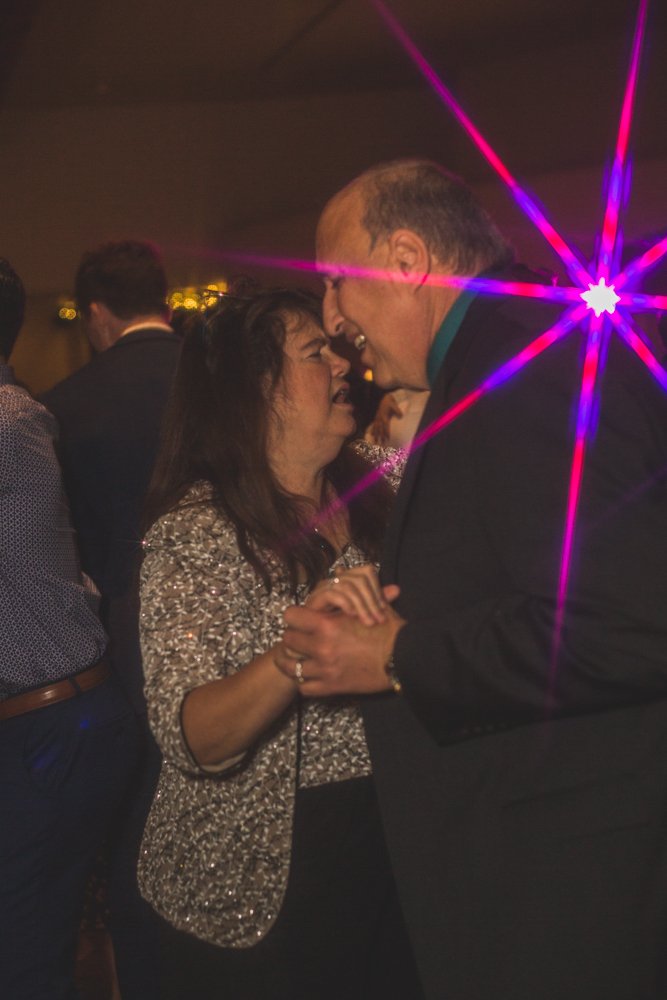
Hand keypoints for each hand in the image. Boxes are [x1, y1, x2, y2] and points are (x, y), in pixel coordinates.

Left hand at [274, 602, 404, 696]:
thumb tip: (339, 570)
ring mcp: (325, 668)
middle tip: (300, 640)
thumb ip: (349, 591)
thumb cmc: (389, 630)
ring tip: (298, 660)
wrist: (405, 659)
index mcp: (327, 624)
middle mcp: (321, 646)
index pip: (290, 616)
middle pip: (287, 641)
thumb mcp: (369, 606)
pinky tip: (312, 677)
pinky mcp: (332, 687)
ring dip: (293, 662)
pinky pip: (305, 688)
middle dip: (293, 639)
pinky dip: (306, 683)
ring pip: (291, 667)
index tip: (300, 620)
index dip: (294, 616)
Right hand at [305, 564, 399, 625]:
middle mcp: (336, 580)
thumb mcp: (363, 614)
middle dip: (372, 600)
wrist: (312, 640)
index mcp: (348, 580)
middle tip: (379, 619)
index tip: (383, 609)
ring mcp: (324, 587)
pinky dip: (345, 604)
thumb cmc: (339, 629)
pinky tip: (352, 616)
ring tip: (368, 622)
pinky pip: (332, 593)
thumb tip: (397, 589)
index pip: (367, 571)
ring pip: (347, 585)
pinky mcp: (314, 598)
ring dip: (361, 605)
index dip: (377, 588)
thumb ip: (378, 601)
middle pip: (359, 577)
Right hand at [366, 392, 401, 445]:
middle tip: (382, 443)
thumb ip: (398, 411)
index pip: (385, 426)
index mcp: (384, 416)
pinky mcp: (376, 418)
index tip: (388, 438)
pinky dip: (372, 430)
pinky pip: (374, 425)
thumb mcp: (395, 406)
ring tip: (376, 441)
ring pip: (376, 428)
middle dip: (381, 436)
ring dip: (376, 435)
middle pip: (380, 429)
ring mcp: (377, 418)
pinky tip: (371, 434)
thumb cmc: (391, 403)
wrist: (385, 399)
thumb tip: (401, 416)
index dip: (386, 432)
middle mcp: (380, 418)